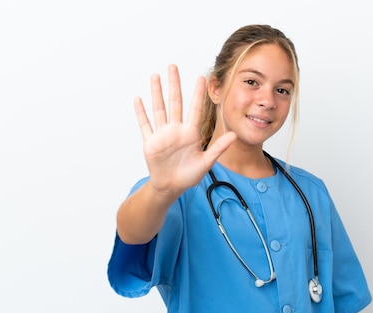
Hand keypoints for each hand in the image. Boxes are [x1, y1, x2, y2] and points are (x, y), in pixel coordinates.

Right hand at [134, 64, 236, 197]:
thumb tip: (235, 136)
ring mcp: (162, 134)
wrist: (171, 186)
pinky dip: (141, 113)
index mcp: (190, 133)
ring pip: (159, 109)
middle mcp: (176, 130)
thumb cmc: (188, 176)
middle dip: (174, 84)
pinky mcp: (150, 142)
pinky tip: (138, 99)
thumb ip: (219, 148)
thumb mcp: (206, 162)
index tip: (201, 78)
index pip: (195, 109)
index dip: (197, 93)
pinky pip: (145, 124)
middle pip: (175, 102)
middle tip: (173, 66)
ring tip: (155, 76)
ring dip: (156, 93)